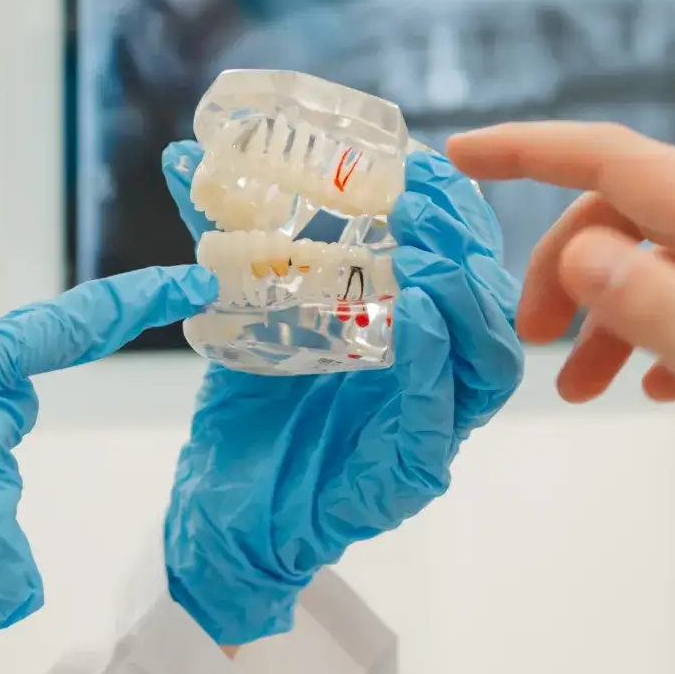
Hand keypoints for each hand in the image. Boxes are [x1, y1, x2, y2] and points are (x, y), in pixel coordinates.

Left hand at [159, 141, 523, 645]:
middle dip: (463, 241)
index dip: (450, 210)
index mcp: (413, 335)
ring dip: (464, 297)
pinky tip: (421, 318)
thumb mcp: (242, 313)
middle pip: (486, 302)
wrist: (222, 514)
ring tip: (427, 248)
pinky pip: (441, 417)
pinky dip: (436, 364)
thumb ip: (228, 239)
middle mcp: (434, 377)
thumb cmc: (250, 418)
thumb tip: (188, 159)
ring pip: (486, 360)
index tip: (420, 160)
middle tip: (425, 194)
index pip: (458, 262)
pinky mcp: (410, 474)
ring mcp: (431, 428)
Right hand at [447, 122, 674, 410]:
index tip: (461, 156)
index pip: (615, 159)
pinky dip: (663, 329)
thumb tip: (581, 256)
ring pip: (665, 258)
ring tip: (579, 391)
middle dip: (566, 269)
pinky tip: (657, 388)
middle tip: (530, 345)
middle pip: (631, 214)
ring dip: (609, 314)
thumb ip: (655, 308)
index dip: (530, 152)